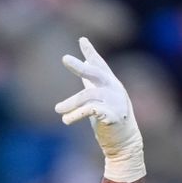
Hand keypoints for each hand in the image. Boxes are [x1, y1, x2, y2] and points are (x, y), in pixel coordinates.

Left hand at [55, 37, 144, 182]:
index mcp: (111, 84)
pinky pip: (91, 110)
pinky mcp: (113, 115)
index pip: (100, 65)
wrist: (123, 143)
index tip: (82, 40)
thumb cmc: (108, 121)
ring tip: (58, 110)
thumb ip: (91, 84)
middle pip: (96, 73)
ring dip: (70, 103)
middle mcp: (115, 89)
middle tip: (64, 58)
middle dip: (80, 66)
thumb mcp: (99, 100)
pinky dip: (75, 114)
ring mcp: (115, 102)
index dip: (91, 52)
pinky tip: (66, 120)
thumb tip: (84, 65)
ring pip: (88, 95)